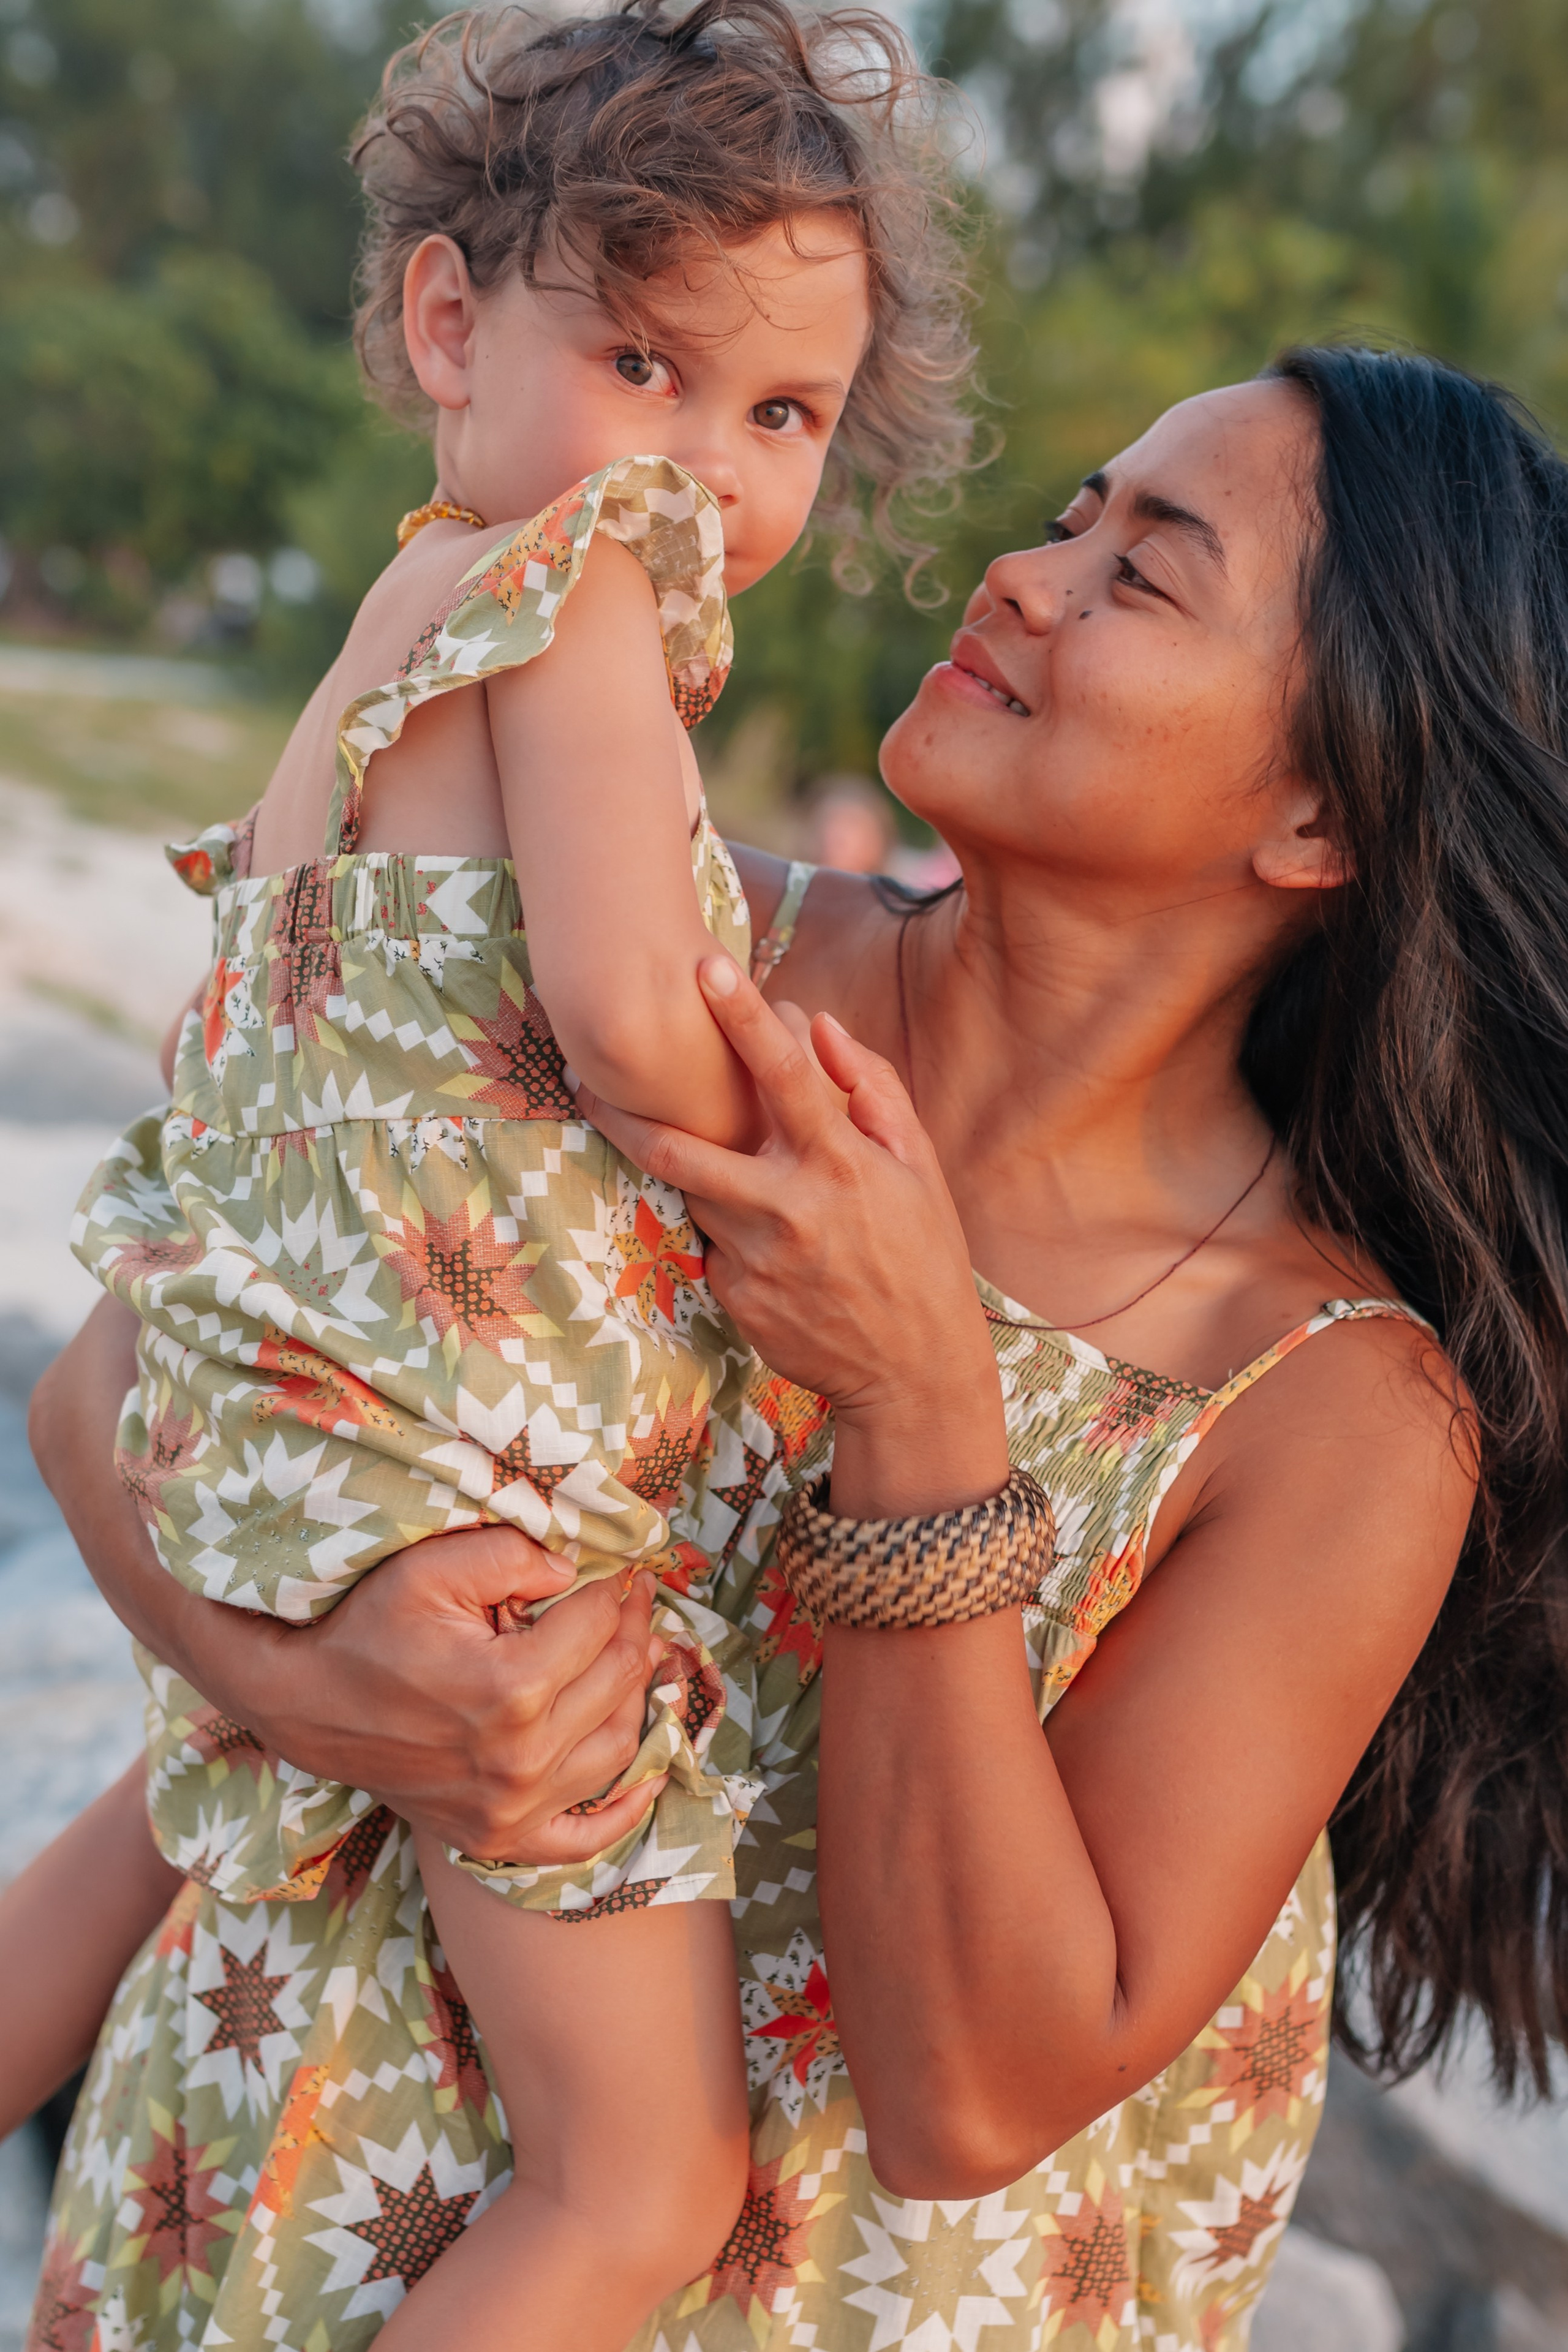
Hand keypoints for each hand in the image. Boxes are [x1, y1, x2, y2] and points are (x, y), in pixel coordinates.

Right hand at [256, 1532, 670, 1863]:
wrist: (306, 1704)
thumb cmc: (365, 1630)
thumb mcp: (429, 1569)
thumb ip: (511, 1555)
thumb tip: (573, 1570)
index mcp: (511, 1689)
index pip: (598, 1626)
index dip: (616, 1590)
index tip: (623, 1570)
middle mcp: (521, 1758)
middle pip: (617, 1681)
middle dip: (634, 1631)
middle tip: (635, 1601)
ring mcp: (511, 1808)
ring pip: (617, 1747)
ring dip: (637, 1697)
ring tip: (635, 1656)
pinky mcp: (497, 1836)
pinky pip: (582, 1838)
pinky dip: (624, 1813)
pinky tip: (650, 1778)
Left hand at [576, 958, 1009, 1516]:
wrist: (912, 1372)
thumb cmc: (922, 1255)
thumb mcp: (918, 1168)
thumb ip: (871, 1088)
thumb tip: (819, 1024)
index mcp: (840, 1163)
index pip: (782, 1073)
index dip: (742, 1015)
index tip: (704, 967)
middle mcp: (788, 1206)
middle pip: (678, 1145)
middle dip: (620, 1109)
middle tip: (580, 1075)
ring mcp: (754, 1257)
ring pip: (691, 1191)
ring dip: (685, 1168)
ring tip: (684, 1155)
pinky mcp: (733, 1296)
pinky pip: (710, 1245)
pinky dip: (725, 1231)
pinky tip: (766, 1252)